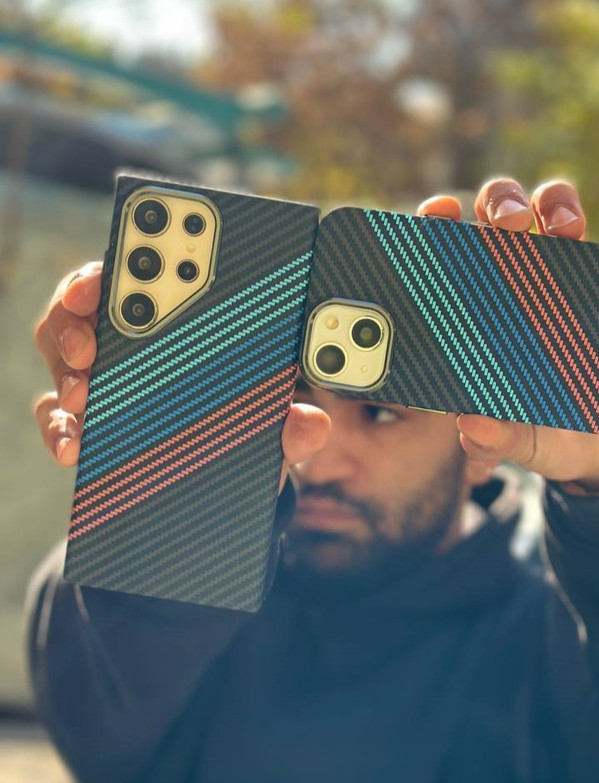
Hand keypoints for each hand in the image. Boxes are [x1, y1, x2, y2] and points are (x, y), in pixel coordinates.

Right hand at [32, 263, 329, 486]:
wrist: (210, 468)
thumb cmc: (235, 423)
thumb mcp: (264, 422)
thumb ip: (286, 424)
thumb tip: (314, 425)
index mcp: (175, 319)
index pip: (140, 277)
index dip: (123, 268)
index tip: (115, 275)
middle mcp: (129, 338)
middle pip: (85, 307)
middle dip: (80, 319)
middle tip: (90, 346)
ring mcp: (99, 376)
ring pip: (61, 354)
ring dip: (66, 371)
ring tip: (83, 397)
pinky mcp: (80, 416)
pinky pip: (54, 415)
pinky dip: (59, 428)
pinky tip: (74, 446)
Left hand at [418, 178, 598, 491]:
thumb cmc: (552, 435)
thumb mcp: (527, 444)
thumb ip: (499, 439)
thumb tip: (471, 425)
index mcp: (482, 309)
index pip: (450, 251)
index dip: (440, 222)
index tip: (440, 214)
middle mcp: (522, 279)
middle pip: (502, 213)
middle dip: (502, 203)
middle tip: (510, 225)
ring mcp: (574, 273)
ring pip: (557, 208)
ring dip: (558, 204)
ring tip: (568, 232)